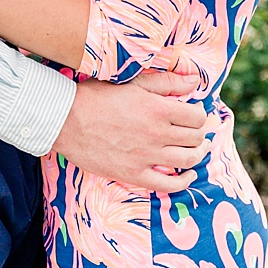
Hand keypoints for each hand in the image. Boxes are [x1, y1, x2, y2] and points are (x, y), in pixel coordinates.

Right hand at [53, 73, 209, 192]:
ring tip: (197, 149)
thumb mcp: (135, 83)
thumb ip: (168, 83)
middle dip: (200, 134)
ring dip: (197, 154)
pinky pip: (167, 185)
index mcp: (159, 109)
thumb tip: (195, 83)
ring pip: (187, 160)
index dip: (200, 114)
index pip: (197, 116)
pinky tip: (188, 175)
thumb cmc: (99, 97)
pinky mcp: (133, 174)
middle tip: (196, 131)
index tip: (194, 113)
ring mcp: (145, 156)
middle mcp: (156, 134)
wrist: (67, 120)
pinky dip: (183, 182)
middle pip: (194, 138)